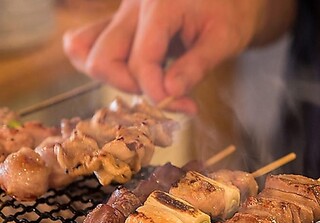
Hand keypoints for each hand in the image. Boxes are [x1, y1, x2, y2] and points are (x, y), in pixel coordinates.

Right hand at [63, 0, 294, 113]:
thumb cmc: (230, 11)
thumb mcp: (225, 39)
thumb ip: (195, 67)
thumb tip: (168, 95)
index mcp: (159, 5)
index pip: (140, 62)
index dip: (156, 93)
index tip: (184, 108)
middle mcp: (131, 7)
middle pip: (102, 59)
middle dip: (131, 87)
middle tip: (164, 92)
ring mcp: (121, 13)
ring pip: (86, 51)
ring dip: (113, 78)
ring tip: (146, 82)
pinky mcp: (120, 23)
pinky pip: (88, 43)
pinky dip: (102, 65)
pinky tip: (125, 74)